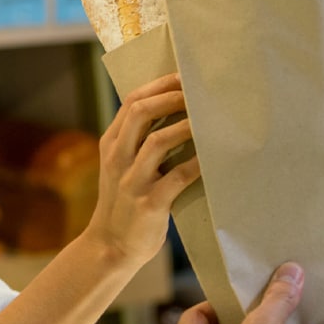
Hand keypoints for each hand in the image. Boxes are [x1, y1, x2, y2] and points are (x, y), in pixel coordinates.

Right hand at [86, 73, 201, 265]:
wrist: (111, 247)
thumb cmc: (125, 202)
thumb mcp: (121, 167)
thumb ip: (139, 142)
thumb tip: (177, 111)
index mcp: (111, 144)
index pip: (131, 102)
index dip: (159, 86)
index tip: (184, 77)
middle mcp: (117, 158)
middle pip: (140, 112)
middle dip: (171, 97)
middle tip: (197, 93)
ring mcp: (131, 181)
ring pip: (157, 141)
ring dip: (186, 126)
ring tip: (208, 120)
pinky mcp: (149, 204)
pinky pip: (176, 176)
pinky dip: (196, 163)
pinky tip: (212, 157)